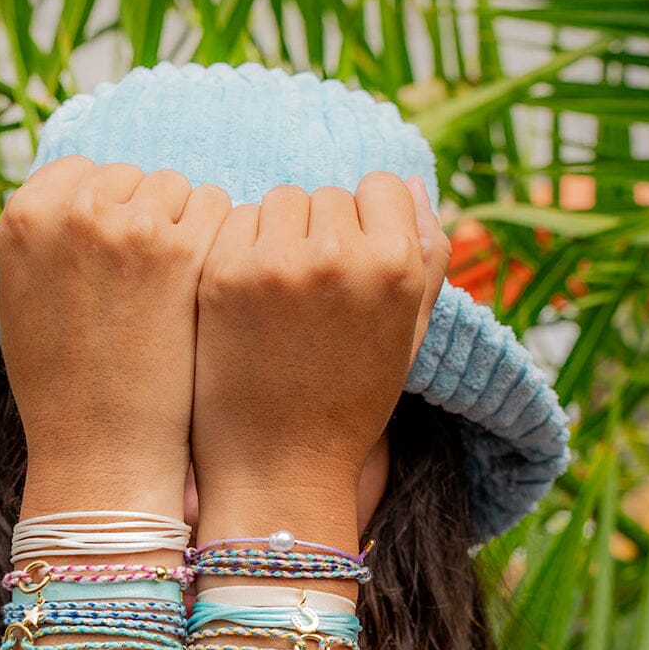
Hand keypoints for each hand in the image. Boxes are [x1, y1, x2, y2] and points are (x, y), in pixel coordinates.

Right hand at [0, 155, 230, 487]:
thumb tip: (79, 198)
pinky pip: (219, 211)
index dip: (106, 210)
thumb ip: (46, 239)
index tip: (115, 252)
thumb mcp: (20, 300)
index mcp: (25, 216)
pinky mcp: (183, 250)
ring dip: (185, 227)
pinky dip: (218, 243)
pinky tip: (203, 291)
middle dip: (146, 218)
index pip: (82, 172)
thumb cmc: (61, 384)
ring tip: (175, 290)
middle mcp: (74, 209)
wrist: (103, 447)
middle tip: (149, 280)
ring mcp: (131, 225)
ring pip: (179, 190)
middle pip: (134, 178)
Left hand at [190, 172, 450, 498]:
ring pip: (279, 203)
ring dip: (278, 235)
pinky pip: (236, 224)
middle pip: (327, 195)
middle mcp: (338, 254)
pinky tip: (245, 301)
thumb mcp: (409, 334)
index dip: (367, 223)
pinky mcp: (223, 275)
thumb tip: (413, 183)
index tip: (350, 264)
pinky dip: (240, 251)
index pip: (382, 187)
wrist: (280, 466)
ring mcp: (276, 263)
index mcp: (395, 265)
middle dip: (320, 232)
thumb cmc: (350, 402)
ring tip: (278, 298)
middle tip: (311, 296)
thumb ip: (425, 255)